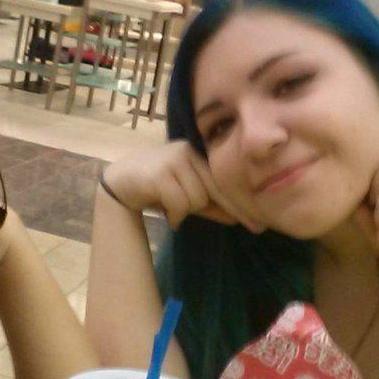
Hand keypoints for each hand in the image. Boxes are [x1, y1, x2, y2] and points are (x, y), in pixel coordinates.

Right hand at [102, 141, 263, 231]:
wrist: (118, 183)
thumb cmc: (155, 189)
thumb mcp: (187, 197)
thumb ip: (210, 204)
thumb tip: (237, 217)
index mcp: (197, 154)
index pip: (224, 178)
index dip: (242, 200)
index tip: (260, 219)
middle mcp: (187, 152)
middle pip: (216, 187)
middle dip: (234, 209)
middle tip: (254, 227)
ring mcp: (172, 160)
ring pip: (197, 198)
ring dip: (187, 212)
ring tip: (174, 213)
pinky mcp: (159, 173)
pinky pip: (180, 202)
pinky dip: (175, 215)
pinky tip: (167, 216)